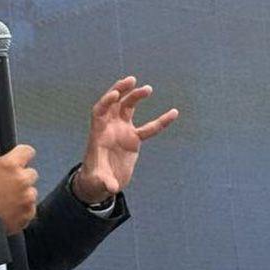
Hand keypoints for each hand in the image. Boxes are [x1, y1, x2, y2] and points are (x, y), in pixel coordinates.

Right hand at [0, 144, 38, 233]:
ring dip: (23, 195)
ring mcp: (27, 196)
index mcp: (10, 165)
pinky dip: (23, 209)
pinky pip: (30, 208)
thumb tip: (2, 158)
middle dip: (22, 178)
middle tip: (8, 185)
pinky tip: (9, 210)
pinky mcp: (29, 212)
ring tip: (6, 200)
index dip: (23, 155)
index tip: (21, 159)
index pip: (27, 151)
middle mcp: (22, 179)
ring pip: (31, 192)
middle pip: (31, 173)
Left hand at [73, 76, 177, 203]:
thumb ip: (105, 182)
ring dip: (135, 97)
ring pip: (128, 108)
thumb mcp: (99, 181)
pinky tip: (174, 113)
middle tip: (131, 80)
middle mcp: (109, 128)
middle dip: (120, 90)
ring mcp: (122, 131)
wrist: (101, 182)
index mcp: (98, 134)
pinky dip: (161, 121)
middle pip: (113, 104)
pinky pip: (149, 128)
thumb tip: (112, 189)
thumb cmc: (95, 179)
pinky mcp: (133, 139)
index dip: (106, 102)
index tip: (114, 94)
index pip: (99, 111)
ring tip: (147, 88)